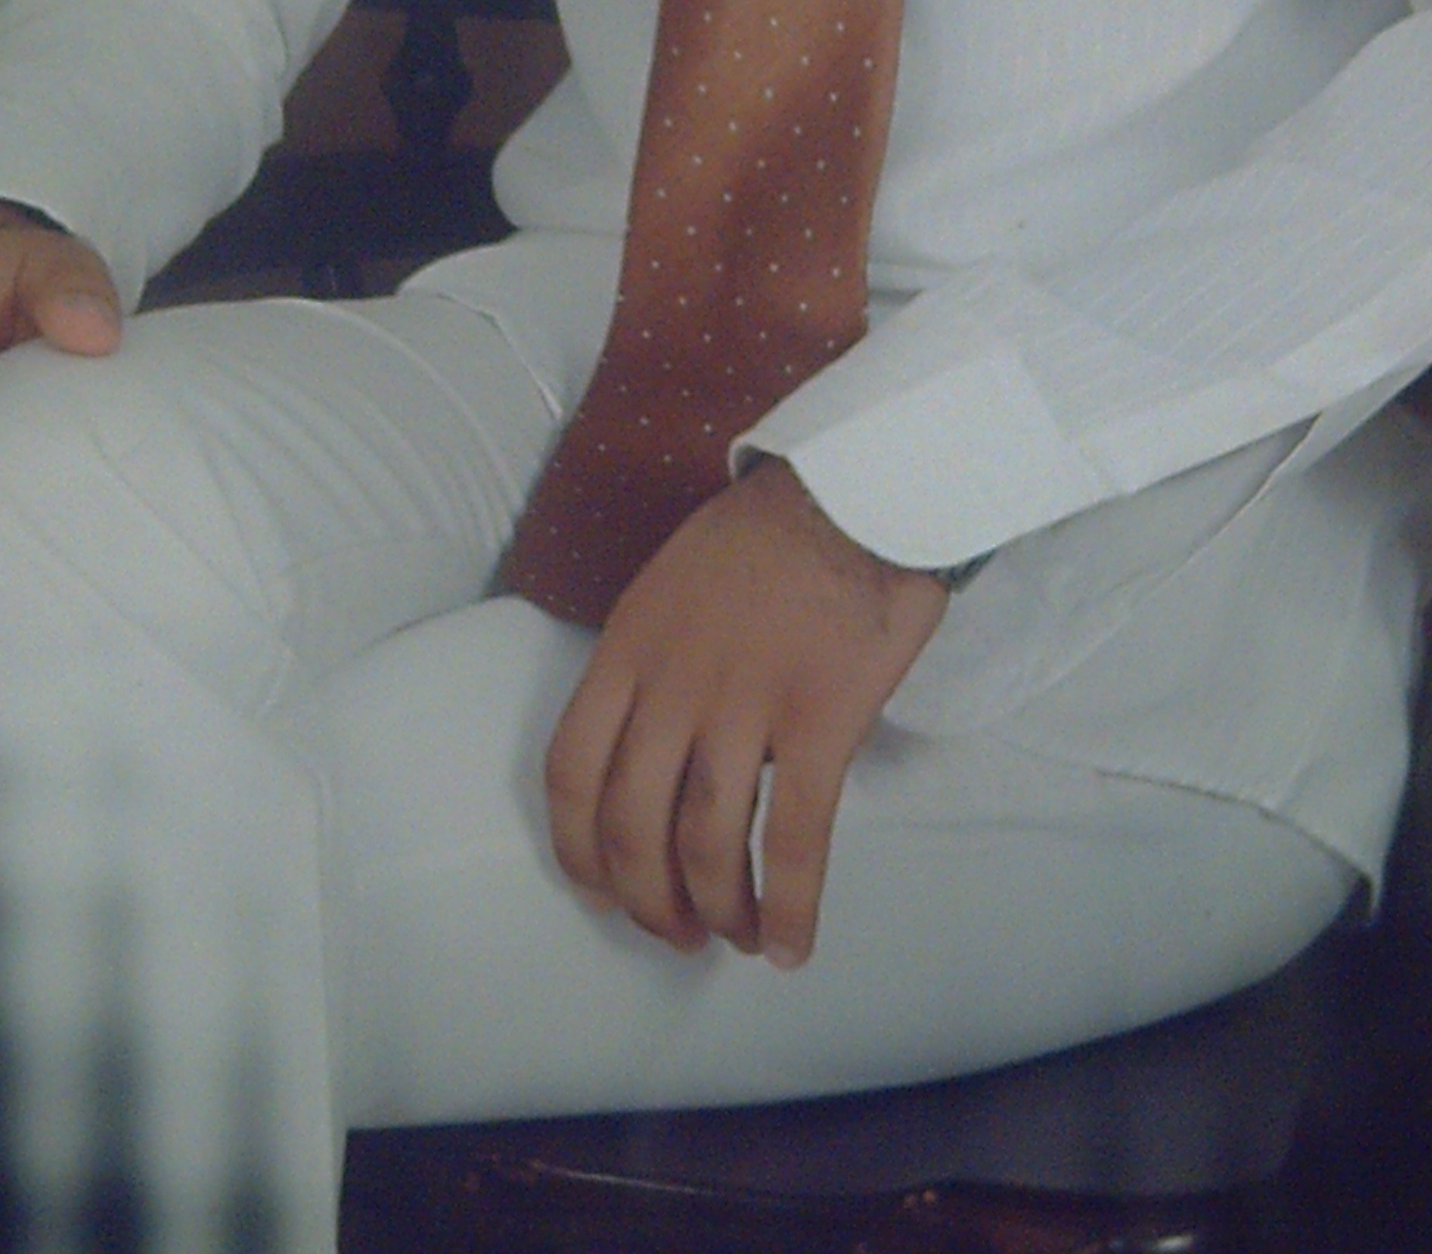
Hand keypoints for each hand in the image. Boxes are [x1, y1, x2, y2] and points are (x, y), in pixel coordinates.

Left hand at [542, 458, 946, 968]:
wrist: (861, 487)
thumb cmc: (776, 530)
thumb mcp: (678, 579)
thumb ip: (658, 658)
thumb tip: (663, 739)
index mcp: (630, 645)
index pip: (571, 769)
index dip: (579, 848)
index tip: (602, 889)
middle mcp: (673, 682)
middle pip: (630, 822)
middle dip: (646, 898)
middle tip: (676, 930)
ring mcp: (744, 703)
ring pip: (704, 841)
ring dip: (715, 910)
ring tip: (735, 938)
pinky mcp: (818, 721)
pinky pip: (792, 838)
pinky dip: (787, 906)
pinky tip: (789, 945)